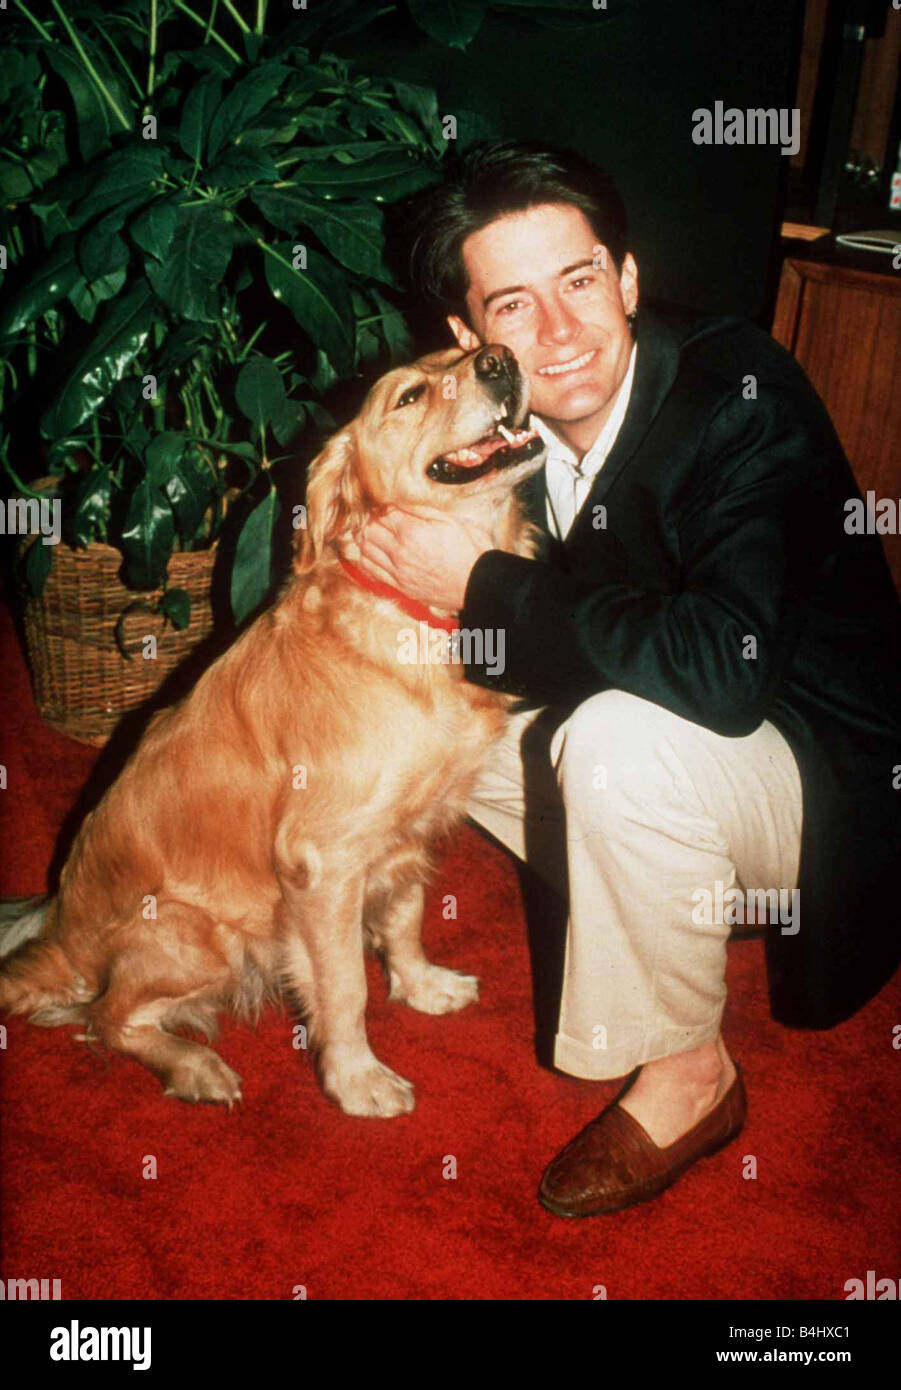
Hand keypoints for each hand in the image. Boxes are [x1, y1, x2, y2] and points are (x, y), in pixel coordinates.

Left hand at [340, 506, 495, 612]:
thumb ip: (423, 510)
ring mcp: (397, 571)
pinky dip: (365, 557)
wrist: (478, 585)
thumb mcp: (452, 520)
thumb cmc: (470, 551)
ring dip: (363, 536)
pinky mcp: (400, 585)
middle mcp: (399, 552)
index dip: (380, 503)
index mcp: (412, 532)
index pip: (382, 512)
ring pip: (365, 549)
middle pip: (368, 529)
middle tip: (375, 513)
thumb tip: (403, 500)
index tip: (383, 499)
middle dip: (369, 518)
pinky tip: (369, 550)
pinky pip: (371, 570)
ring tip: (369, 528)